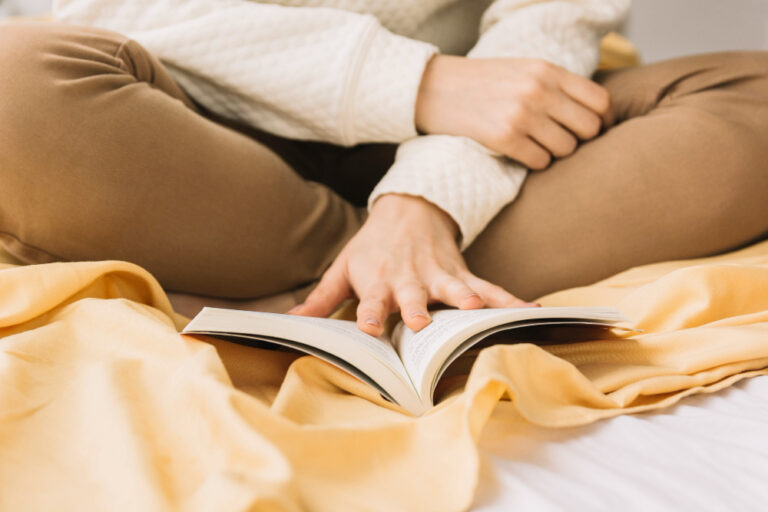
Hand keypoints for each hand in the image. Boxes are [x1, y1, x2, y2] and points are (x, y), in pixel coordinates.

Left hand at [289, 194, 534, 335]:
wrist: (409, 209)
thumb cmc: (372, 246)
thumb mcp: (343, 267)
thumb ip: (321, 298)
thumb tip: (289, 321)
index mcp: (379, 280)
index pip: (374, 301)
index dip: (372, 314)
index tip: (371, 329)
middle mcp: (411, 279)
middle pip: (415, 296)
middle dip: (419, 309)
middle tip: (423, 324)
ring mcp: (439, 277)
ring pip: (455, 290)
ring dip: (466, 302)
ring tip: (478, 313)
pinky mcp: (462, 274)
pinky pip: (488, 289)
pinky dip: (508, 299)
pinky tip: (529, 311)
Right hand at [415, 55, 613, 168]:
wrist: (431, 90)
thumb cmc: (480, 84)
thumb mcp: (521, 71)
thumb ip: (555, 85)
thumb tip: (594, 115)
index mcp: (547, 70)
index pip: (600, 101)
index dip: (600, 122)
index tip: (588, 132)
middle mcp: (538, 89)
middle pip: (588, 129)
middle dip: (578, 141)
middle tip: (558, 142)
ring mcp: (521, 114)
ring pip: (565, 149)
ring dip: (553, 154)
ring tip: (533, 146)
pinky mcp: (503, 137)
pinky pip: (540, 162)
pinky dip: (532, 162)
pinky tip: (517, 153)